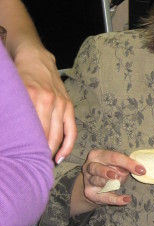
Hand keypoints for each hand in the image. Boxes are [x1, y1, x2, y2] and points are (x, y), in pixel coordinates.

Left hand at [14, 45, 75, 162]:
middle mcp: (48, 101)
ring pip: (58, 136)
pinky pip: (71, 129)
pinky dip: (67, 145)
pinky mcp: (68, 105)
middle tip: (31, 167)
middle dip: (39, 155)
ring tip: (43, 165)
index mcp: (32, 98)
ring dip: (52, 153)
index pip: (30, 131)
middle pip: (45, 136)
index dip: (27, 150)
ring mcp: (60, 104)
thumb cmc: (18, 76)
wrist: (35, 57)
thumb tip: (10, 136)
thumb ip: (14, 112)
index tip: (23, 163)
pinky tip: (61, 157)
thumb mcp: (12, 92)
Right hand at [74, 149, 145, 213]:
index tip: (141, 170)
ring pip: (99, 182)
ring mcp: (88, 180)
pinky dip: (117, 199)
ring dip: (111, 184)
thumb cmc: (109, 170)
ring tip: (118, 184)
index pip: (113, 157)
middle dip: (109, 171)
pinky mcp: (90, 193)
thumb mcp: (117, 165)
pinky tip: (126, 200)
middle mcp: (89, 166)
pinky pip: (105, 197)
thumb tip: (130, 170)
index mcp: (97, 155)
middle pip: (99, 168)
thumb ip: (123, 167)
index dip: (127, 163)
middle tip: (119, 175)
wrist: (94, 186)